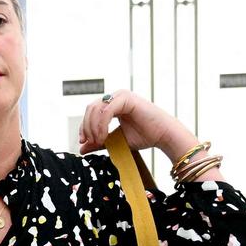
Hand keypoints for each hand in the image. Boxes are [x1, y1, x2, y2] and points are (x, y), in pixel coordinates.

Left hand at [77, 89, 191, 156]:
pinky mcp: (126, 98)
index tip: (83, 142)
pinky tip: (104, 136)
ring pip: (96, 108)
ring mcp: (121, 95)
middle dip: (86, 127)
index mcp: (113, 104)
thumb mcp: (116, 140)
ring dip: (93, 127)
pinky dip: (102, 125)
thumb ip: (99, 142)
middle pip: (91, 109)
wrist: (163, 135)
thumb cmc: (144, 136)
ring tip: (98, 141)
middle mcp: (116, 97)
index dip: (84, 126)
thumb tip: (81, 149)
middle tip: (89, 142)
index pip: (91, 112)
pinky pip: (106, 111)